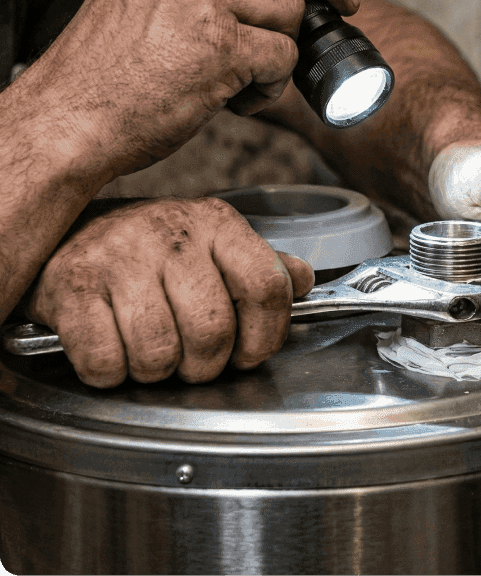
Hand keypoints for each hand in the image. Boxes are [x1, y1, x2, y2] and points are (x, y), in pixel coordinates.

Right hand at [24, 0, 358, 179]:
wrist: (68, 119)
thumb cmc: (104, 75)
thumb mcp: (144, 2)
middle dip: (299, 17)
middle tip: (298, 44)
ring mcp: (202, 1)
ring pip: (289, 14)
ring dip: (277, 55)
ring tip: (239, 82)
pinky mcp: (220, 48)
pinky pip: (282, 59)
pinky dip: (268, 88)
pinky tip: (232, 102)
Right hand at [24, 198, 314, 387]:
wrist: (60, 231)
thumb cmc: (148, 252)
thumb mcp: (211, 246)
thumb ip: (259, 267)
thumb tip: (302, 280)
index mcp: (215, 224)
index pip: (266, 286)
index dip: (266, 335)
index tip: (249, 352)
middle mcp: (169, 233)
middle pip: (212, 330)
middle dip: (205, 364)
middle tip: (191, 360)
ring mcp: (116, 257)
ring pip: (158, 352)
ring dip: (156, 371)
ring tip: (151, 353)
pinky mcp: (69, 286)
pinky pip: (105, 360)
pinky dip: (110, 373)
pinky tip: (112, 351)